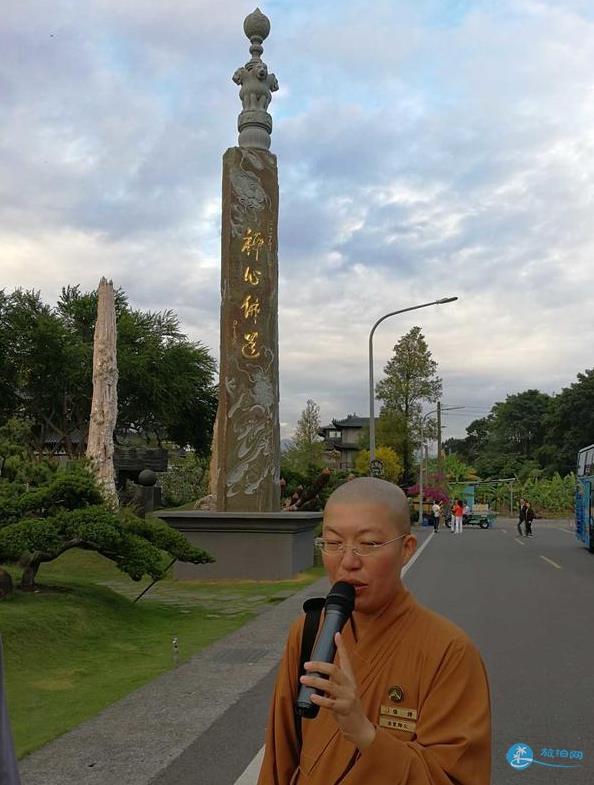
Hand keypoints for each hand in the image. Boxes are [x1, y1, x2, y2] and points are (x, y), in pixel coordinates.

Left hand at [300, 632, 375, 749]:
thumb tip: (317, 673)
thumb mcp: (344, 690)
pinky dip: (320, 699)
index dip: (341, 647)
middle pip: (334, 670)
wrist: (359, 727)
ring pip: (329, 685)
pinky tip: (312, 696)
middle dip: (319, 666)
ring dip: (314, 681)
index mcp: (350, 678)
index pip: (346, 659)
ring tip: (303, 679)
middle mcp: (350, 685)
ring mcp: (348, 697)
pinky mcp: (344, 709)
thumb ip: (334, 682)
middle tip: (306, 665)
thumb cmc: (348, 706)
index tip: (336, 635)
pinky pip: (330, 703)